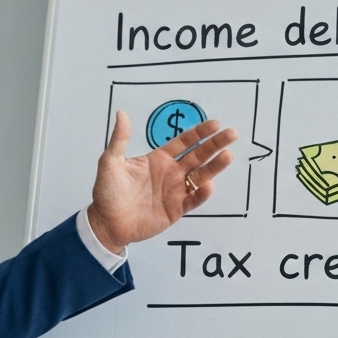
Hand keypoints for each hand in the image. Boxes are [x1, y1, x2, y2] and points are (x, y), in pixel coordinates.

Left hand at [86, 111, 237, 253]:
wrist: (105, 223)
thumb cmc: (107, 193)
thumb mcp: (110, 163)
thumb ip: (119, 139)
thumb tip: (121, 114)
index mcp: (158, 160)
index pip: (184, 142)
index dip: (199, 133)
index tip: (215, 124)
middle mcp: (170, 173)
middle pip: (198, 156)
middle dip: (215, 144)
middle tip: (232, 134)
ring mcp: (175, 191)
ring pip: (200, 176)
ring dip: (214, 167)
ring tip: (227, 156)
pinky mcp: (175, 209)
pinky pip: (192, 200)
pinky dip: (201, 194)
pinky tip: (208, 185)